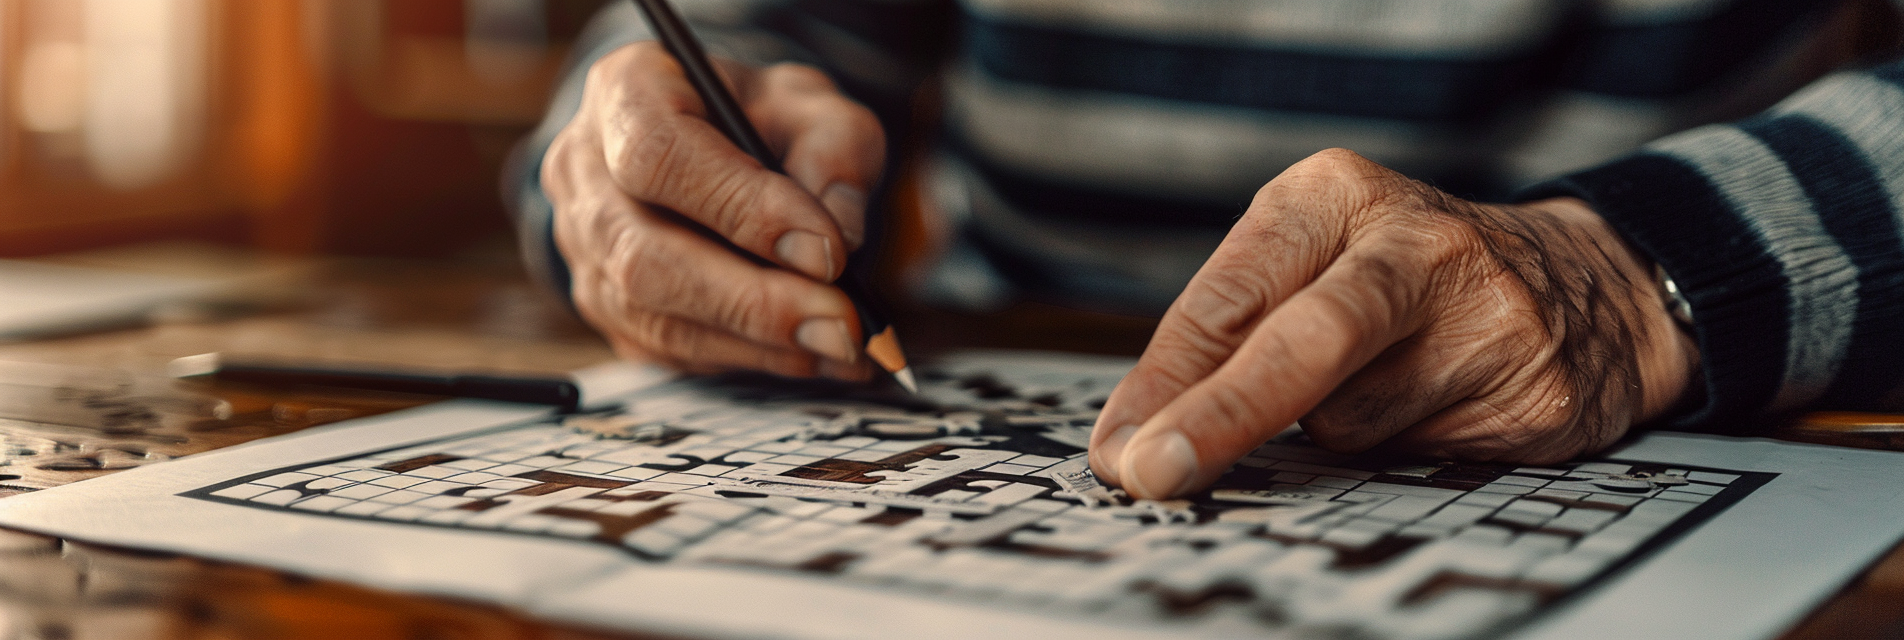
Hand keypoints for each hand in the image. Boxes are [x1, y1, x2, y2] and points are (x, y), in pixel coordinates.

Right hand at [542, 43, 885, 377]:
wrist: (722, 141)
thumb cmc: (762, 116)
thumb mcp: (814, 105)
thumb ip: (835, 152)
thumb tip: (843, 242)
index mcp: (624, 92)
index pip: (659, 157)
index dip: (741, 209)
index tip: (827, 250)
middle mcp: (584, 171)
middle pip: (644, 256)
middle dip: (752, 302)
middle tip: (842, 325)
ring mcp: (584, 247)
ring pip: (654, 317)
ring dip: (756, 343)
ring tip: (840, 345)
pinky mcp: (605, 306)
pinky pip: (668, 349)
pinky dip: (747, 357)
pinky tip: (808, 352)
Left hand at [1088, 149, 1698, 498]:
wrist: (1590, 284)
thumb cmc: (1406, 281)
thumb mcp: (1312, 264)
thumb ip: (1229, 336)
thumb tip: (1137, 441)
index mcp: (1334, 195)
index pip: (1226, 298)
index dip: (1163, 384)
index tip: (1119, 447)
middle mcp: (1414, 242)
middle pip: (1303, 342)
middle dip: (1220, 416)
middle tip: (1153, 471)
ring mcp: (1489, 313)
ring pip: (1352, 420)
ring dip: (1338, 431)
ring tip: (1388, 382)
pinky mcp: (1535, 387)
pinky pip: (1420, 454)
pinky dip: (1404, 449)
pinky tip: (1440, 404)